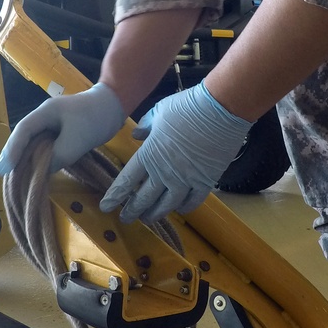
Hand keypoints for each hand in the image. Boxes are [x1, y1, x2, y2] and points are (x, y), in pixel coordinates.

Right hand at [0, 82, 125, 175]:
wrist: (115, 105)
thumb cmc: (95, 118)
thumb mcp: (77, 140)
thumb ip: (58, 156)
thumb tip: (43, 171)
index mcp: (45, 112)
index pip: (23, 130)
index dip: (12, 149)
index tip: (4, 168)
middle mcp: (44, 117)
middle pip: (23, 135)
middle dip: (12, 153)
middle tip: (1, 173)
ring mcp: (52, 123)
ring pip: (33, 140)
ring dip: (24, 155)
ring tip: (13, 173)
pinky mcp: (61, 131)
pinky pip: (44, 144)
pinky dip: (37, 155)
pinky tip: (34, 167)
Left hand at [99, 82, 252, 223]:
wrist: (220, 110)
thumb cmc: (187, 107)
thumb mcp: (159, 112)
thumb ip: (145, 126)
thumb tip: (135, 135)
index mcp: (150, 154)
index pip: (127, 181)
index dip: (115, 196)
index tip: (106, 206)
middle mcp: (165, 173)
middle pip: (144, 198)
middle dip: (132, 211)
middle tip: (125, 219)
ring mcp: (186, 180)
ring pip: (166, 206)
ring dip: (155, 214)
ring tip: (148, 219)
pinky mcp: (205, 182)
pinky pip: (192, 202)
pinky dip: (183, 208)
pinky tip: (178, 209)